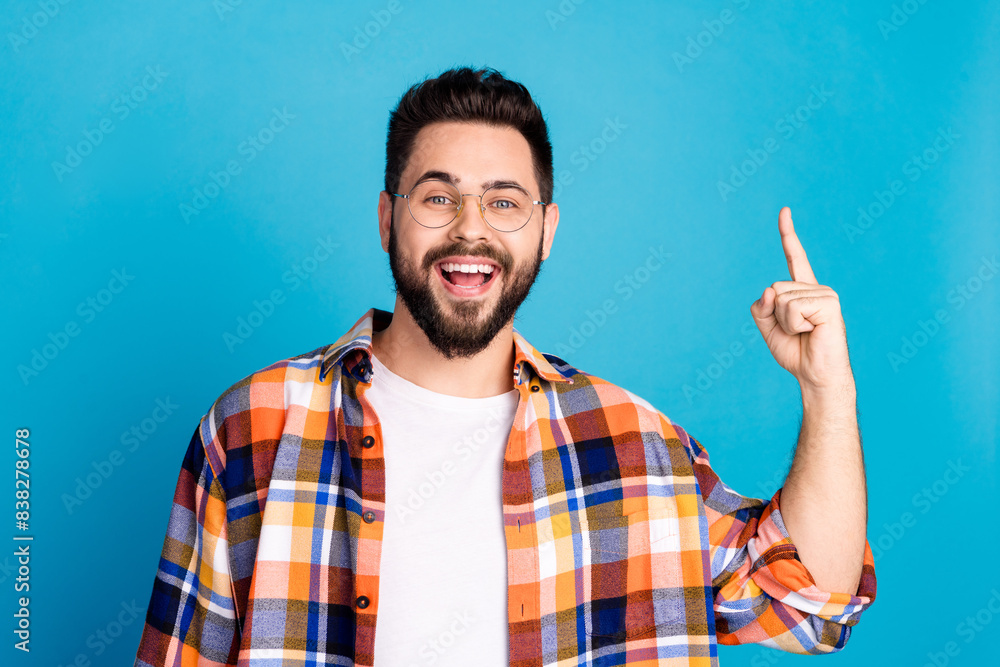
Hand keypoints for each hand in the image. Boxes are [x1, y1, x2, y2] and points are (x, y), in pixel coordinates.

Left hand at [750, 207, 853, 395]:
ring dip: (785, 323)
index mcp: (802, 290)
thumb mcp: (768, 327)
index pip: (794, 257)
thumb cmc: (795, 352)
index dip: (788, 234)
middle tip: (795, 331)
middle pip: (774, 288)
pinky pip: (793, 308)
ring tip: (805, 333)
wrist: (816, 375)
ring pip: (781, 299)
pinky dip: (794, 325)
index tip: (784, 210)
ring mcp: (825, 294)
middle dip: (774, 315)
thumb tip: (769, 289)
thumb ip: (761, 306)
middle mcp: (816, 287)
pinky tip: (811, 332)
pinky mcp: (829, 304)